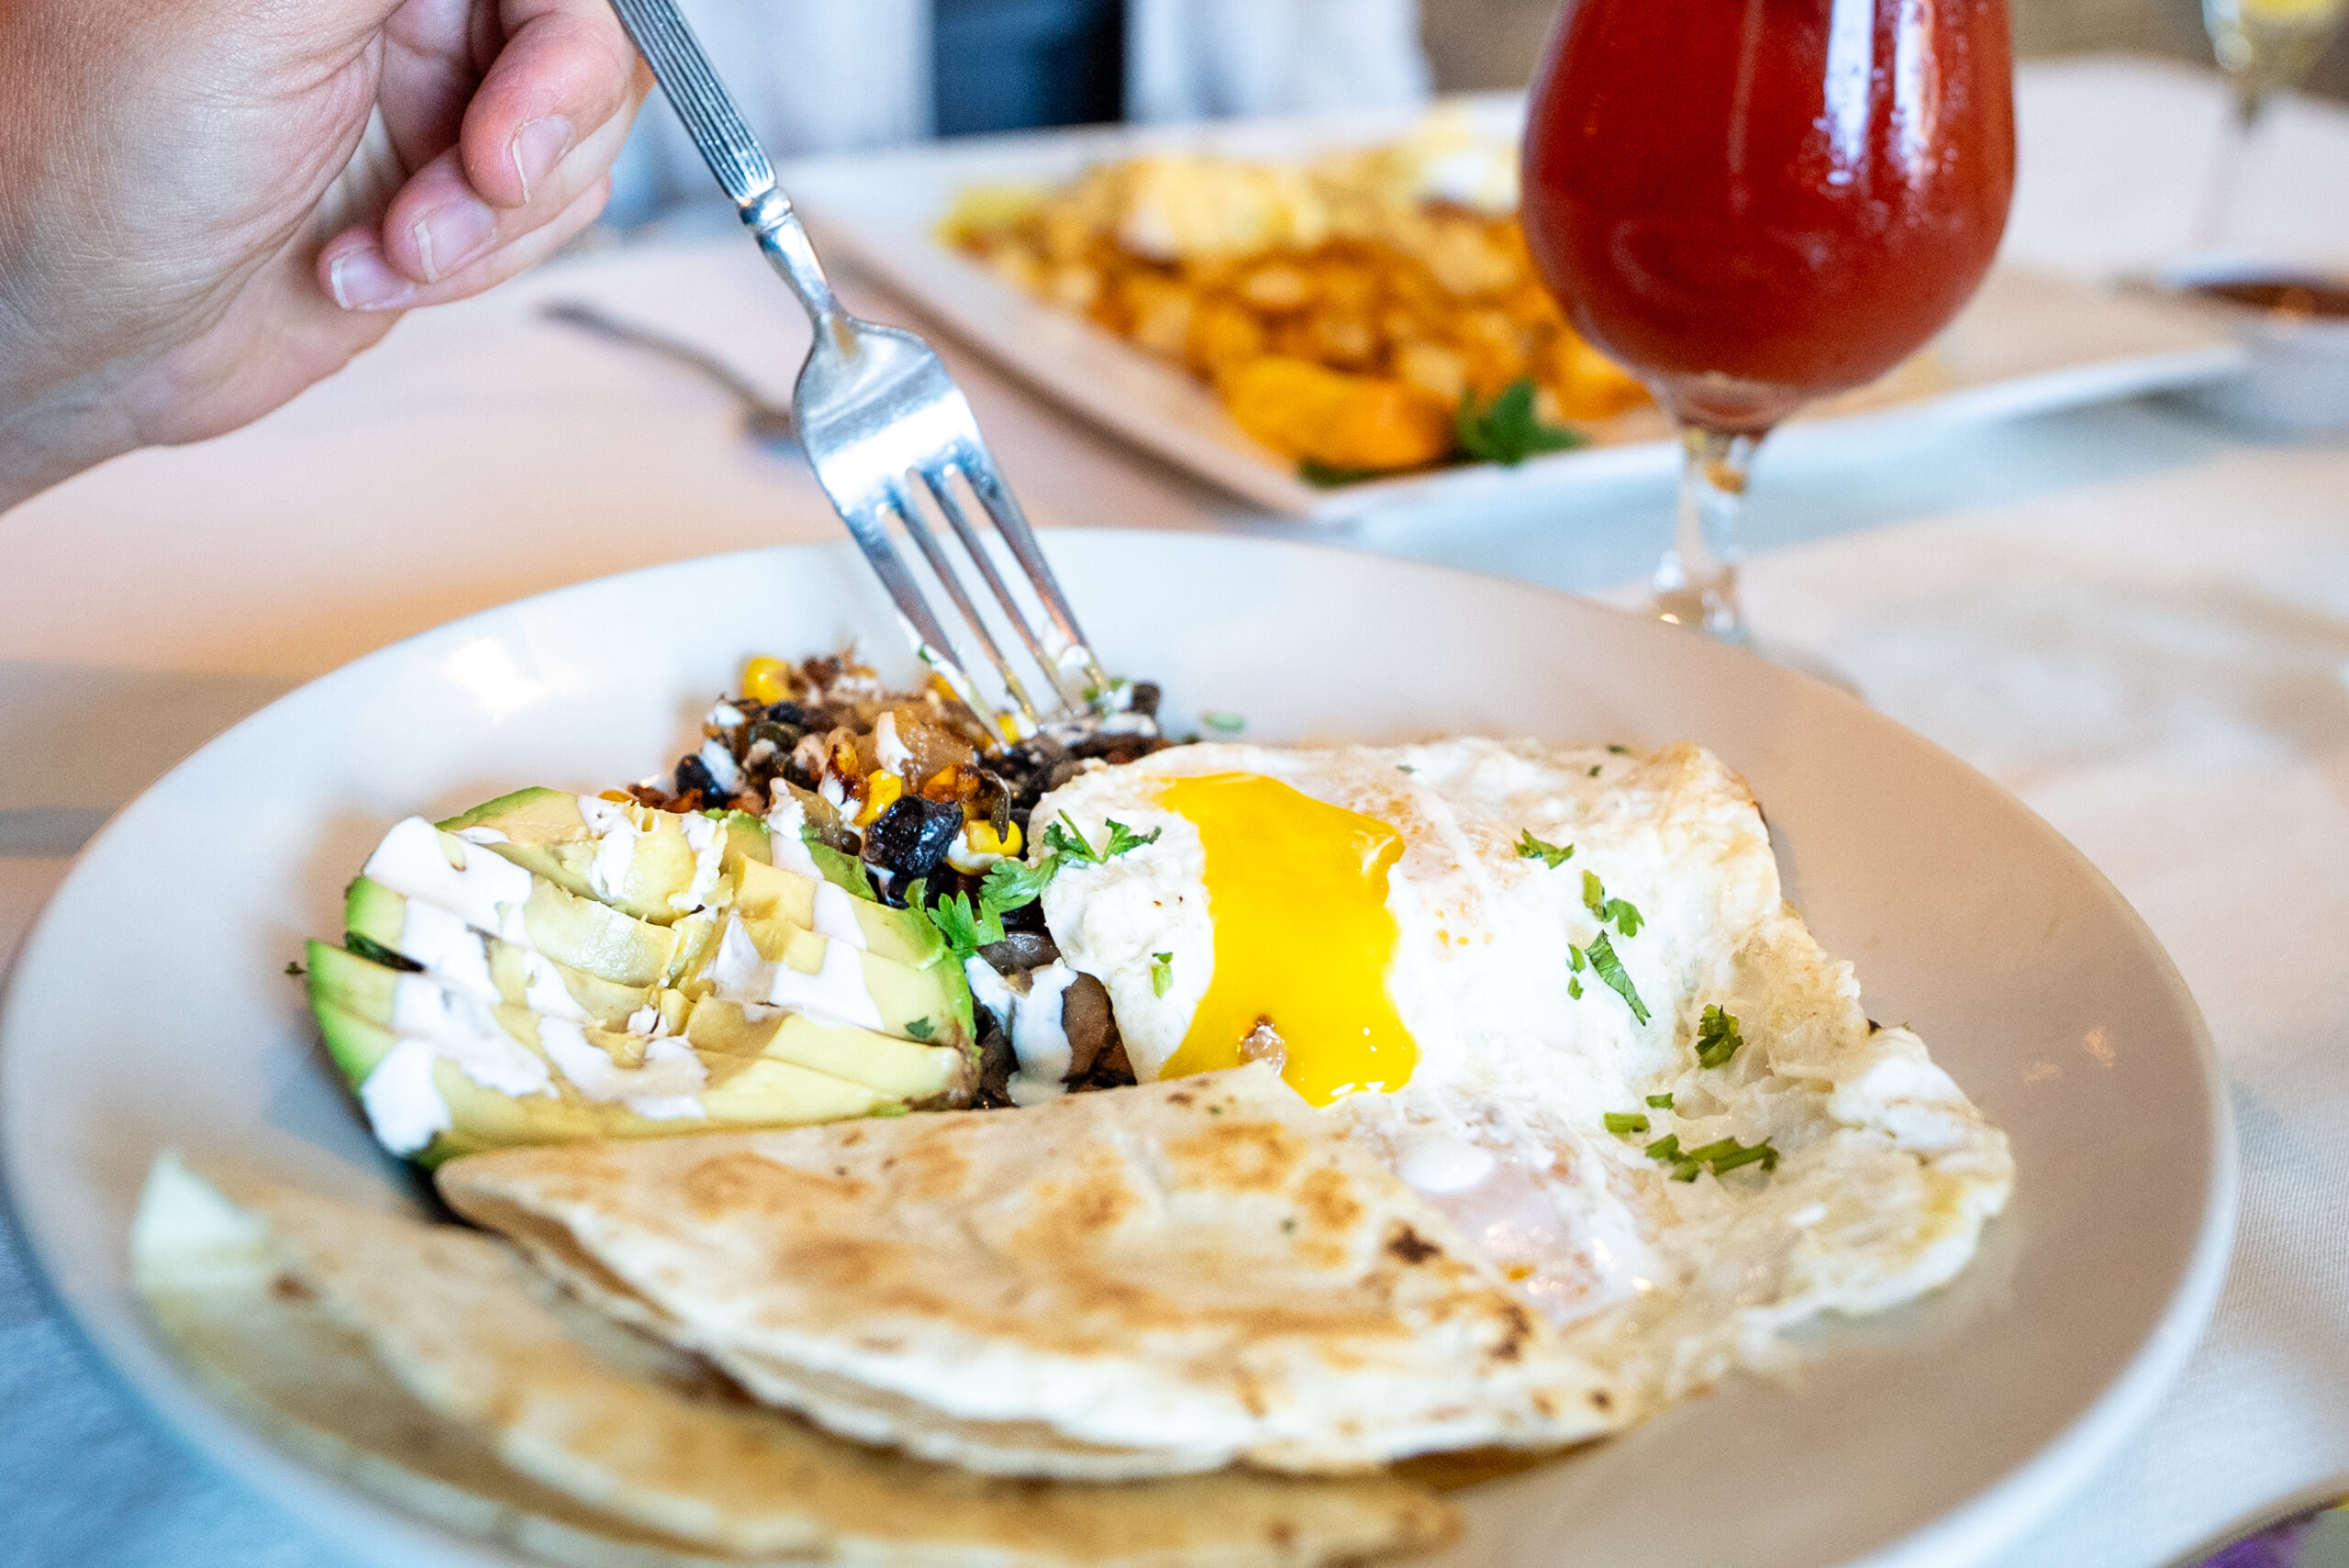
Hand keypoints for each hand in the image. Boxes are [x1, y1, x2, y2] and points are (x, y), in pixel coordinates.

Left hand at [0, 0, 650, 511]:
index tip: (509, 135)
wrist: (74, 331)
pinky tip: (368, 266)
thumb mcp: (262, 8)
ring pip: (575, 142)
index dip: (562, 47)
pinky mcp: (441, 190)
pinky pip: (541, 218)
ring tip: (387, 243)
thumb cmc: (103, 157)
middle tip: (464, 186)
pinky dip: (474, 265)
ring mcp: (428, 91)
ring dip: (493, 223)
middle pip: (581, 48)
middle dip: (532, 147)